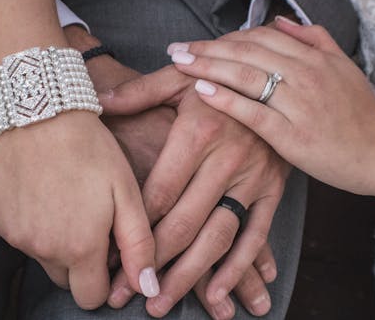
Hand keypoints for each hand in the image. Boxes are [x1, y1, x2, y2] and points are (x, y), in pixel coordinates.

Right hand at [0, 27, 159, 308]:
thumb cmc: (92, 151)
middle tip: (92, 223)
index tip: (110, 252)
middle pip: (67, 282)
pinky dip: (36, 227)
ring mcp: (16, 236)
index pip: (91, 298)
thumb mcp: (126, 194)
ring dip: (59, 244)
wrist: (42, 114)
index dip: (105, 281)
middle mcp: (43, 250)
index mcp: (79, 248)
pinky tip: (46, 195)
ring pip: (44, 259)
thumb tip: (147, 287)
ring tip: (70, 202)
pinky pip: (22, 239)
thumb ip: (138, 246)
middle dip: (82, 264)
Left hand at [101, 66, 289, 317]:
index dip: (133, 229)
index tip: (111, 258)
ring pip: (217, 236)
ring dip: (189, 275)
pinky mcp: (273, 190)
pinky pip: (256, 234)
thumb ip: (139, 92)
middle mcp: (226, 160)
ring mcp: (253, 178)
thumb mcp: (181, 77)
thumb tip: (98, 104)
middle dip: (152, 263)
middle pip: (182, 223)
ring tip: (161, 304)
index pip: (158, 194)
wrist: (276, 80)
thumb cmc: (220, 79)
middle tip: (125, 295)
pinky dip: (238, 267)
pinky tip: (217, 293)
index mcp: (198, 133)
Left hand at [167, 19, 374, 197]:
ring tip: (180, 64)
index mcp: (311, 57)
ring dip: (208, 67)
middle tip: (176, 50)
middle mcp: (303, 74)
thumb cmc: (358, 111)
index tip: (199, 43)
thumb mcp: (341, 65)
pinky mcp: (291, 135)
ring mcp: (297, 104)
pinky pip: (253, 112)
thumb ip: (313, 38)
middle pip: (245, 53)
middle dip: (206, 49)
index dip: (225, 38)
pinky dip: (226, 99)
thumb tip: (280, 21)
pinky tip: (202, 91)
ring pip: (245, 76)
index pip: (259, 37)